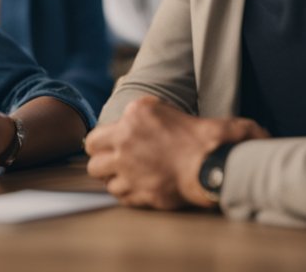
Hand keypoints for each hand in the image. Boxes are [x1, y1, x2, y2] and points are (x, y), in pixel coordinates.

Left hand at [84, 95, 267, 208]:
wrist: (214, 163)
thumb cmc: (195, 133)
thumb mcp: (161, 108)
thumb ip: (137, 110)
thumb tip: (126, 117)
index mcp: (128, 124)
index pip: (92, 140)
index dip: (98, 145)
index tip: (108, 147)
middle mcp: (124, 148)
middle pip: (93, 164)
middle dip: (102, 163)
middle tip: (115, 162)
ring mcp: (132, 175)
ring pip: (105, 183)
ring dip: (114, 179)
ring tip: (128, 175)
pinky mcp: (143, 195)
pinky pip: (122, 197)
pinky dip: (128, 193)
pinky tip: (140, 186)